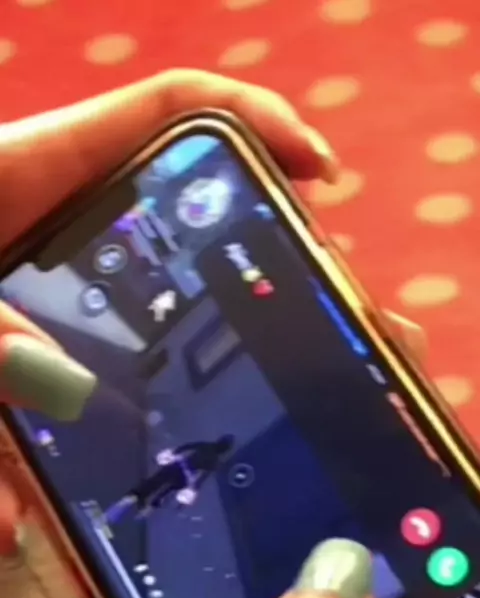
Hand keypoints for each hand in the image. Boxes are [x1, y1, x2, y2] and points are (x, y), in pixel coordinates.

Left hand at [0, 69, 421, 553]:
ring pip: (183, 314)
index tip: (322, 175)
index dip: (253, 126)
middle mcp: (71, 235)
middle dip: (284, 264)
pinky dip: (170, 419)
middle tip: (347, 322)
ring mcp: (69, 303)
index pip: (165, 112)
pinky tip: (222, 455)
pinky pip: (125, 387)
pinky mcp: (54, 357)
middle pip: (199, 226)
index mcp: (32, 173)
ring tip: (324, 387)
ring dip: (253, 348)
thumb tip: (54, 414)